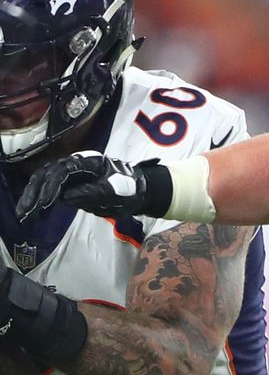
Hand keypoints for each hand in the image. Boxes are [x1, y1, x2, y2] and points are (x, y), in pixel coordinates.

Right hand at [17, 151, 157, 220]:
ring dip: (32, 195)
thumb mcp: (114, 190)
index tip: (45, 202)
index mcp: (89, 162)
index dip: (52, 185)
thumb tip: (66, 197)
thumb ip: (91, 192)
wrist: (138, 190)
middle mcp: (76, 164)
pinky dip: (38, 198)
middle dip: (35, 192)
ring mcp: (70, 173)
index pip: (64, 170)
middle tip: (25, 211)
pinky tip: (30, 209)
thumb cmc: (129, 187)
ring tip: (23, 212)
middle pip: (48, 173)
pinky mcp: (68, 184)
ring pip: (43, 179)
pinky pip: (48, 188)